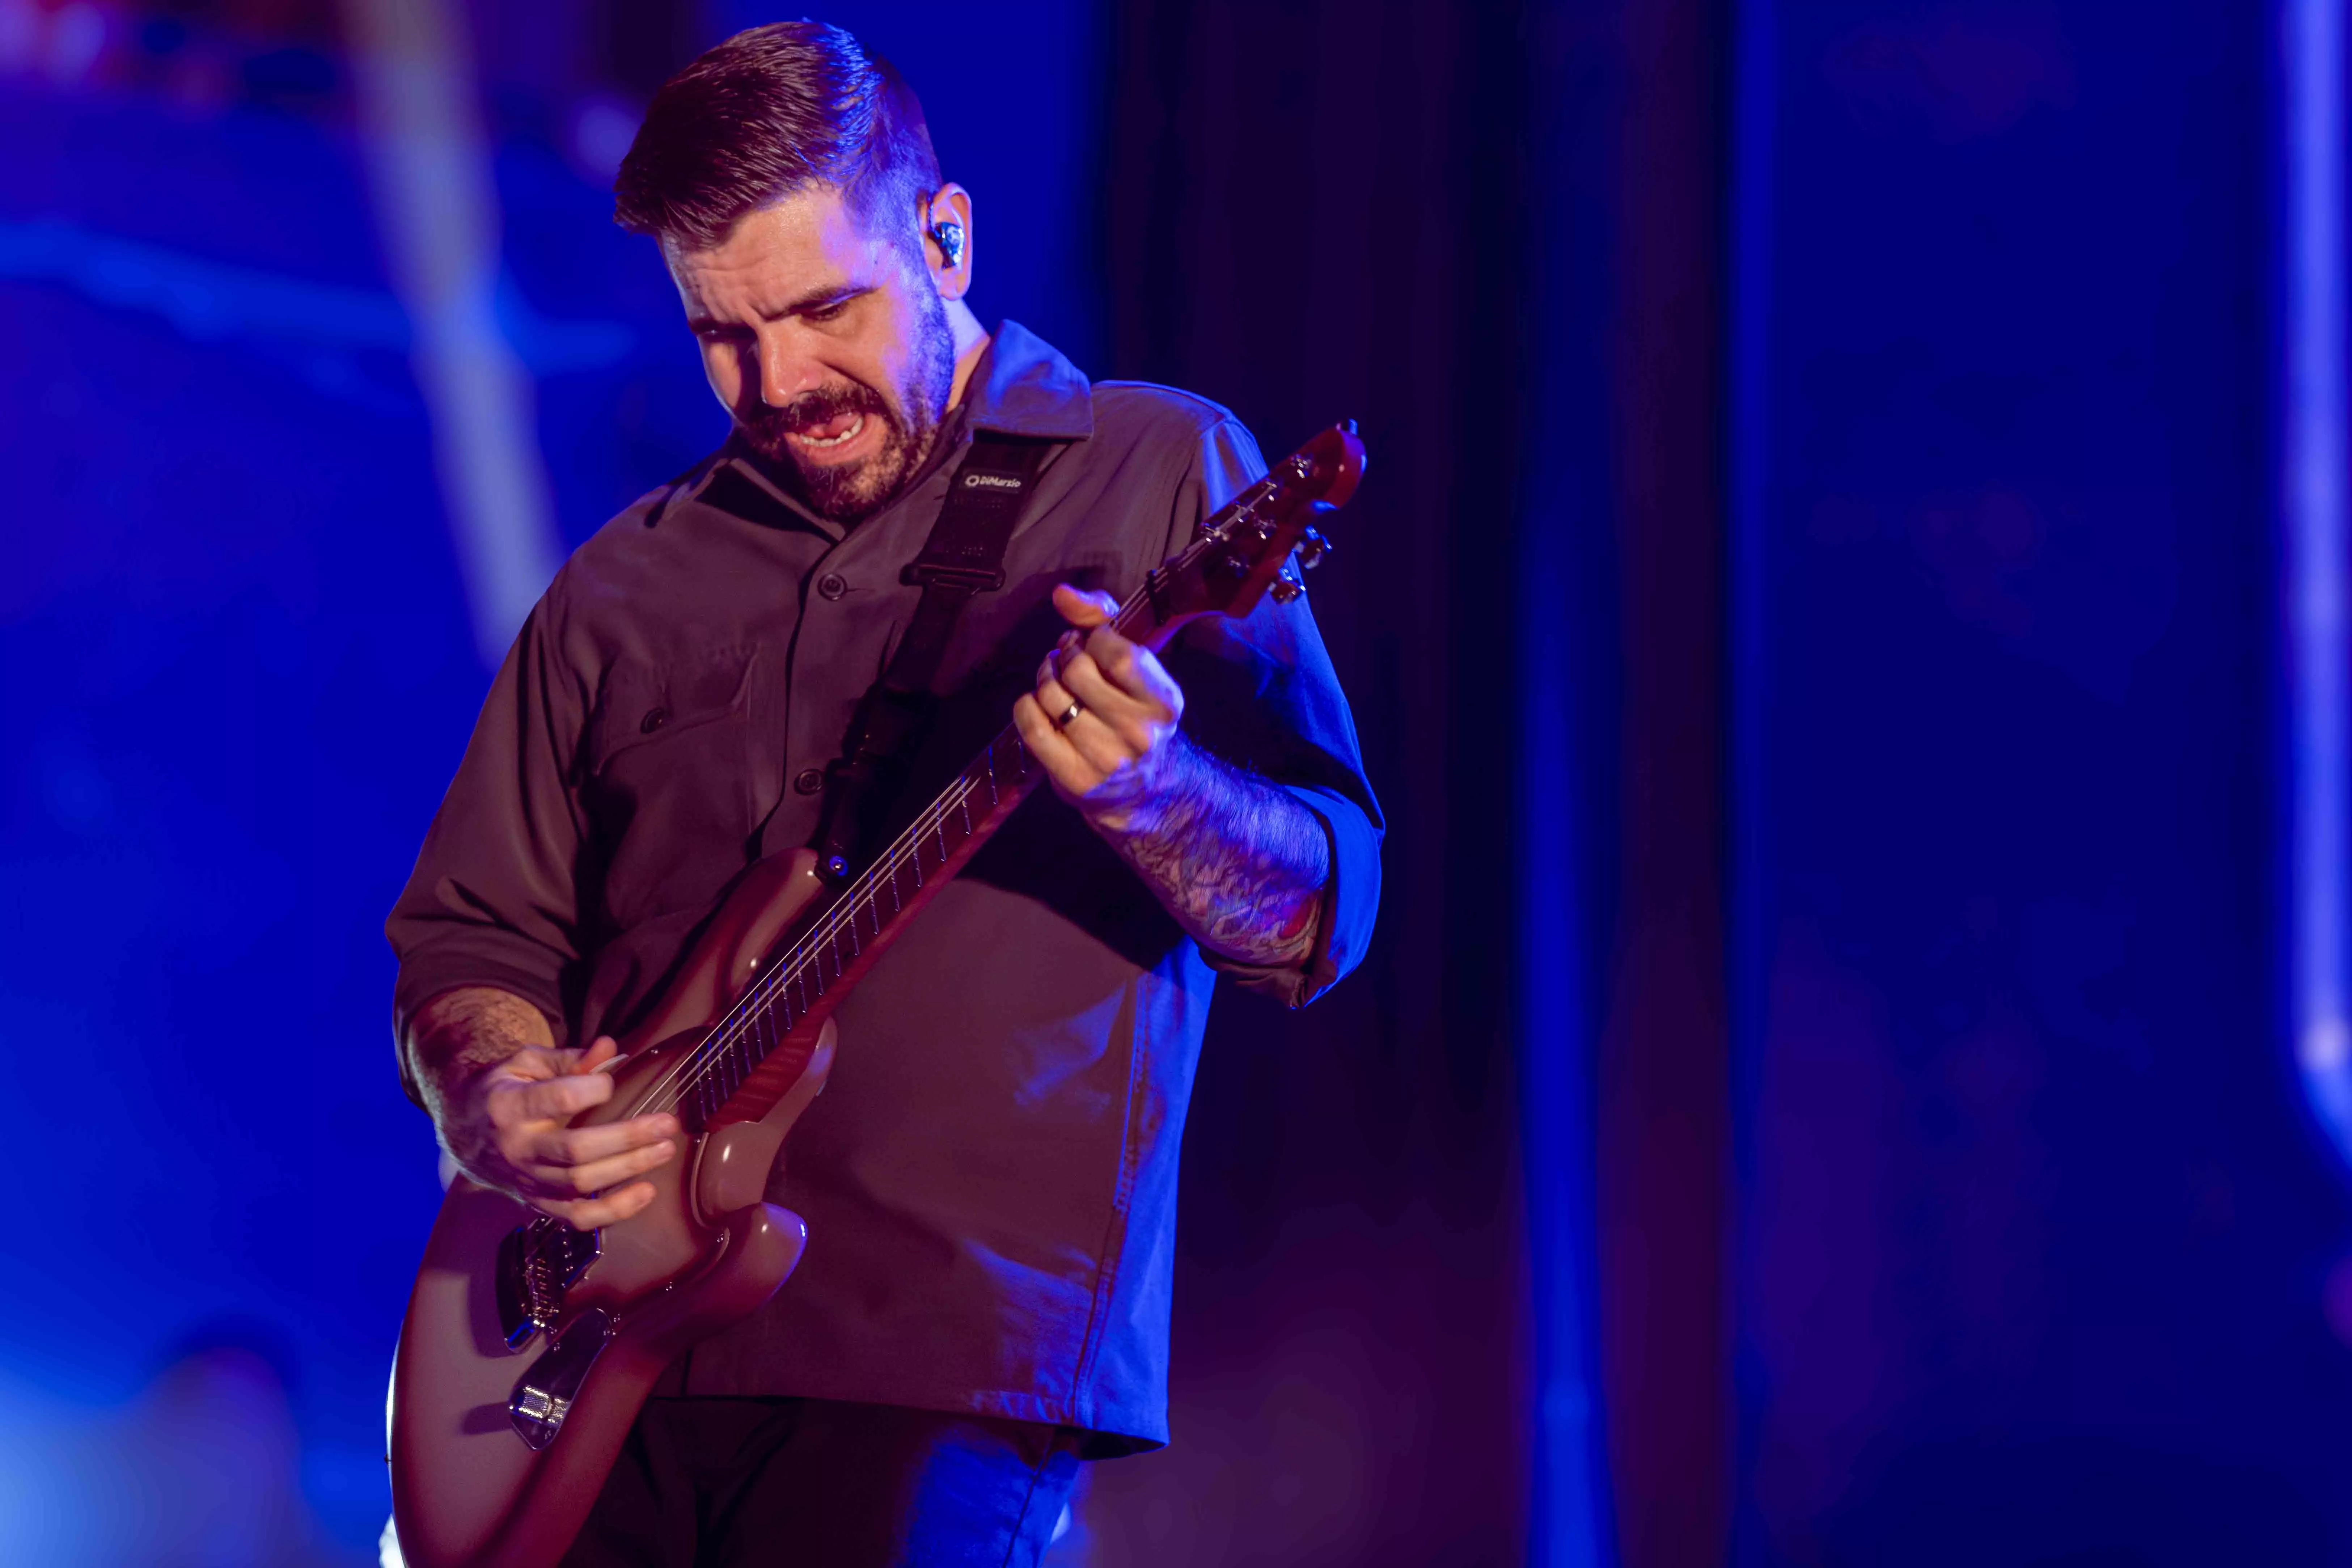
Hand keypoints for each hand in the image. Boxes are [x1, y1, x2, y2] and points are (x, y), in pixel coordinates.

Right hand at [444, 1035, 680, 1229]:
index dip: (594, 1088)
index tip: (612, 1081)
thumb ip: (568, 1058)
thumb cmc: (506, 1090)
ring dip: (629, 1168)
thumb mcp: (526, 1064)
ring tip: (665, 1149)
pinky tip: (646, 1192)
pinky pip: (578, 1217)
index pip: (559, 1099)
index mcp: (509, 1106)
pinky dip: (615, 1210)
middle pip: (577, 1150)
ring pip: (581, 1184)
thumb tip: (609, 1047)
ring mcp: (527, 1181)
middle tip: (666, 1124)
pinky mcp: (538, 1203)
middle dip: (627, 1137)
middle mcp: (518, 1148)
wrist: (464, 1134)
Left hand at [1012, 584, 1187, 827]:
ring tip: (1054, 682)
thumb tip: (1062, 594)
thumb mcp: (1136, 665)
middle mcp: (1140, 733)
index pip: (1117, 653)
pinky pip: (1032, 727)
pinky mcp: (1076, 779)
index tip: (1092, 644)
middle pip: (1078, 672)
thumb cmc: (1134, 712)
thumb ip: (1102, 619)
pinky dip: (1027, 707)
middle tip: (1066, 661)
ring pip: (1052, 697)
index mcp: (1163, 702)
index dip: (1094, 639)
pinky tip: (1038, 706)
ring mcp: (1107, 760)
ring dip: (1044, 679)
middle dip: (1064, 657)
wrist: (1144, 787)